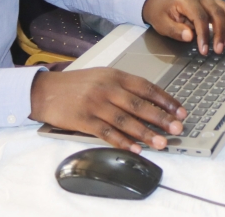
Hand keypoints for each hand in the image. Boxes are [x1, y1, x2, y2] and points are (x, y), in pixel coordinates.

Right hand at [29, 67, 185, 152]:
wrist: (44, 90)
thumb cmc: (76, 84)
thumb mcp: (102, 76)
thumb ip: (123, 86)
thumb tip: (151, 101)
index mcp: (115, 75)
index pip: (146, 87)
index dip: (166, 100)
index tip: (180, 111)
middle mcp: (107, 88)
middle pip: (139, 104)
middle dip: (161, 118)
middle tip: (177, 128)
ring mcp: (95, 104)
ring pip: (125, 120)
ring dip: (145, 133)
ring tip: (161, 143)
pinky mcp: (83, 120)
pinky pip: (107, 132)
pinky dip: (123, 142)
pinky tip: (136, 148)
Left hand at [143, 0, 224, 55]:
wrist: (161, 4)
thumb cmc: (161, 14)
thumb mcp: (162, 24)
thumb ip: (175, 30)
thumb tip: (190, 37)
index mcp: (186, 0)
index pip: (200, 17)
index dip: (204, 35)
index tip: (204, 50)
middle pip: (216, 13)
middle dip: (220, 33)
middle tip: (219, 50)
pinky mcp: (214, 2)